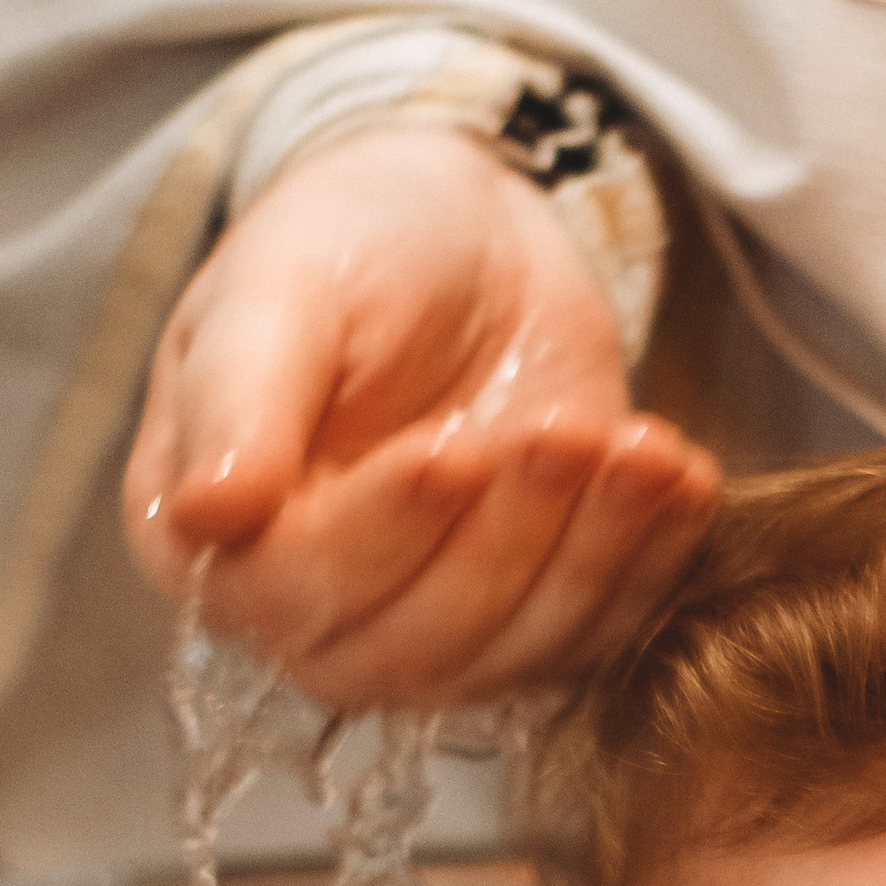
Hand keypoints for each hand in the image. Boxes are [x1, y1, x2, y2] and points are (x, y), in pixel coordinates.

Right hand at [124, 122, 718, 703]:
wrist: (463, 229)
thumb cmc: (349, 245)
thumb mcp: (277, 289)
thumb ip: (240, 397)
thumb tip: (208, 512)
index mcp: (210, 540)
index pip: (291, 590)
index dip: (381, 536)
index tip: (452, 451)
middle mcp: (310, 612)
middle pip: (410, 649)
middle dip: (503, 545)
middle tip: (561, 430)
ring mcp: (430, 626)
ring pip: (512, 656)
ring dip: (589, 556)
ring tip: (635, 445)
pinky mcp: (532, 615)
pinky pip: (596, 635)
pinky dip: (647, 564)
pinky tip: (677, 477)